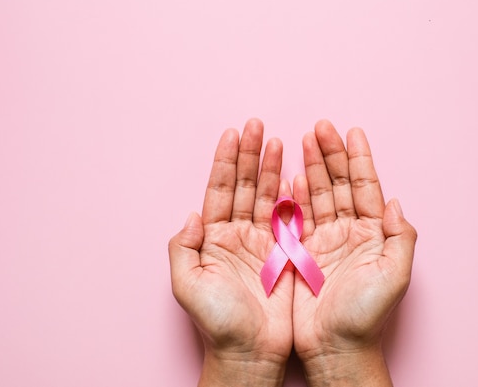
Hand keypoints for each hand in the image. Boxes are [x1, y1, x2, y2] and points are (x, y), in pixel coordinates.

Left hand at [168, 119, 292, 386]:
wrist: (251, 352)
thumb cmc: (217, 323)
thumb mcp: (187, 285)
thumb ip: (183, 247)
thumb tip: (193, 214)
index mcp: (213, 239)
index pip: (220, 191)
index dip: (225, 162)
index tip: (232, 134)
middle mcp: (236, 236)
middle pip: (244, 186)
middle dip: (249, 155)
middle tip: (257, 126)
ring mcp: (262, 243)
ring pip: (267, 197)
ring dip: (271, 169)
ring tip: (277, 141)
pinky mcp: (285, 255)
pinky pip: (289, 219)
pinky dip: (292, 197)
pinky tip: (294, 176)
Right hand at [292, 120, 416, 386]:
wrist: (334, 346)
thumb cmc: (366, 315)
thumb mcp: (395, 276)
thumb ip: (401, 237)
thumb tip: (396, 202)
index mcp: (372, 234)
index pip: (365, 187)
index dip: (359, 159)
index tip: (352, 132)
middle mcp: (349, 232)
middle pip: (339, 184)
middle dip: (331, 154)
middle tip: (321, 127)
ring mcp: (324, 241)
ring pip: (317, 195)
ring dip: (312, 168)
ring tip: (304, 140)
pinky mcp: (302, 254)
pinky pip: (297, 217)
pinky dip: (294, 196)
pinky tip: (291, 177)